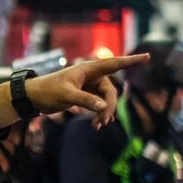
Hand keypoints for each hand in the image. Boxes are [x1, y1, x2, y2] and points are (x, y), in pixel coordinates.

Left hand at [24, 55, 149, 125]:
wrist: (34, 97)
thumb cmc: (48, 91)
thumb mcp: (66, 95)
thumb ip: (85, 100)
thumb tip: (103, 108)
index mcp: (88, 69)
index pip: (114, 64)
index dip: (131, 61)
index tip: (147, 56)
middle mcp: (91, 76)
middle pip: (111, 91)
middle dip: (109, 107)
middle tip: (103, 122)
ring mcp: (89, 86)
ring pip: (106, 100)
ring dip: (104, 113)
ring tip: (97, 126)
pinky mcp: (86, 95)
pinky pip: (99, 105)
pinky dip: (99, 114)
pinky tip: (97, 125)